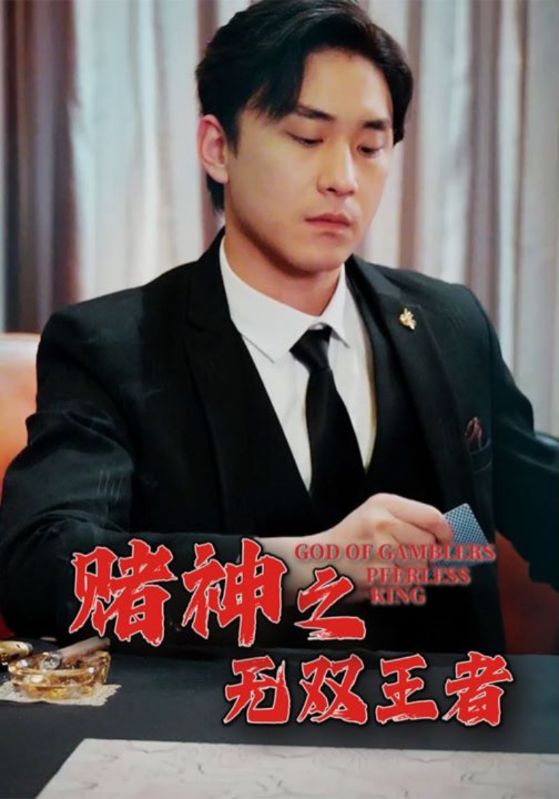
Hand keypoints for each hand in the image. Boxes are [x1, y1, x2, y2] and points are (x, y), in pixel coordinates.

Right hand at [314, 493, 452, 599]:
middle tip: (410, 557)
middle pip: (429, 544)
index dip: (446, 533)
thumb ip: (409, 519)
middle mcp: (381, 522)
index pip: (432, 517)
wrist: (319, 560)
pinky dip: (401, 584)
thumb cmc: (353, 537)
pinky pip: (407, 583)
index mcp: (383, 503)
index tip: (446, 542)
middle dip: (426, 556)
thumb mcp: (376, 514)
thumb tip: (448, 538)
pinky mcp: (376, 574)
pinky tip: (385, 576)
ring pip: (421, 566)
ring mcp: (379, 549)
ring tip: (392, 566)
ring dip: (413, 572)